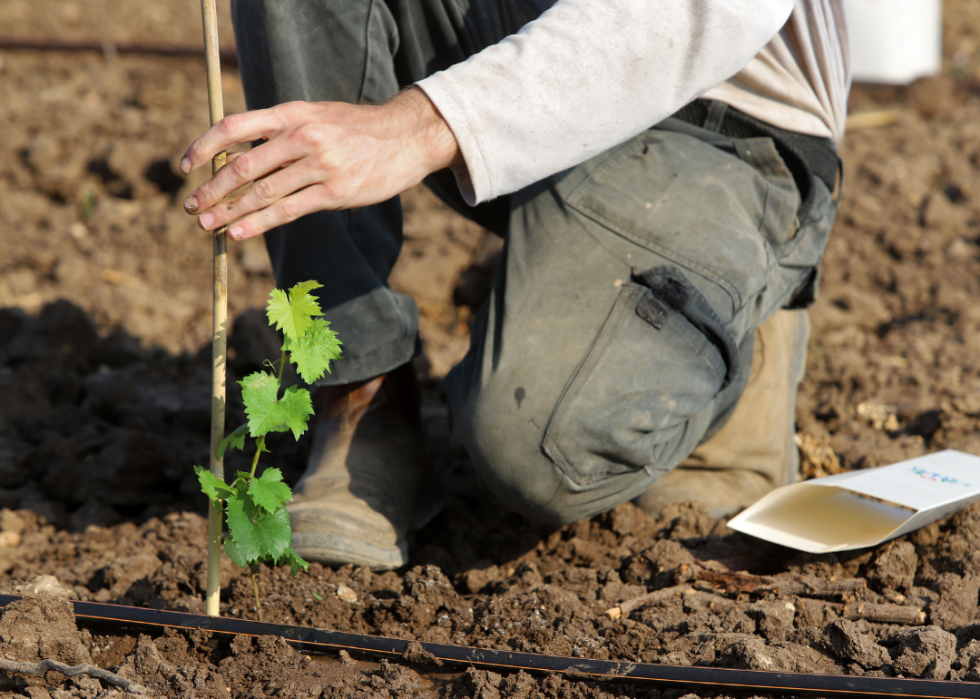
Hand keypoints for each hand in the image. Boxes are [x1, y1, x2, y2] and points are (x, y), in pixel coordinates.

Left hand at [179, 87, 461, 240]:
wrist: (406, 136)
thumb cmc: (358, 130)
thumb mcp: (317, 116)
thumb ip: (282, 132)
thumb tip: (243, 155)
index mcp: (292, 114)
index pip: (235, 127)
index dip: (204, 146)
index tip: (185, 166)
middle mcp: (302, 136)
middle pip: (244, 166)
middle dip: (213, 189)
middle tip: (192, 206)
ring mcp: (319, 165)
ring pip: (262, 192)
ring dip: (229, 211)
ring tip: (207, 225)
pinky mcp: (335, 192)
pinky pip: (288, 210)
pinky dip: (257, 223)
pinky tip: (237, 233)